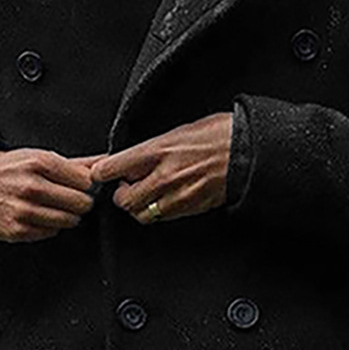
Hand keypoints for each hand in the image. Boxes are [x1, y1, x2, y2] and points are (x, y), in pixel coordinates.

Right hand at [0, 149, 103, 242]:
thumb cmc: (9, 170)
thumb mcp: (38, 157)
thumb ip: (75, 162)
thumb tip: (104, 162)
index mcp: (39, 163)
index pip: (85, 181)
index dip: (89, 184)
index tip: (84, 185)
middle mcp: (31, 187)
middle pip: (81, 203)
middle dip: (81, 201)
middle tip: (71, 197)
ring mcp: (23, 211)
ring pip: (69, 220)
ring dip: (68, 215)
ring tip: (55, 205)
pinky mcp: (17, 230)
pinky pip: (51, 232)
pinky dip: (51, 225)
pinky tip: (40, 214)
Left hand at [89, 113, 232, 224]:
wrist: (247, 151)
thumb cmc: (218, 134)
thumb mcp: (178, 131)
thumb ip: (151, 148)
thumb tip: (131, 158)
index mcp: (156, 151)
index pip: (111, 168)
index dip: (101, 172)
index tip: (102, 172)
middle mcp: (163, 176)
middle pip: (123, 200)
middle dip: (122, 194)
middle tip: (128, 185)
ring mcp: (176, 196)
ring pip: (141, 214)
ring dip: (139, 206)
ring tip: (148, 193)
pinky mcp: (189, 209)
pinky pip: (162, 218)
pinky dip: (159, 212)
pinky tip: (166, 199)